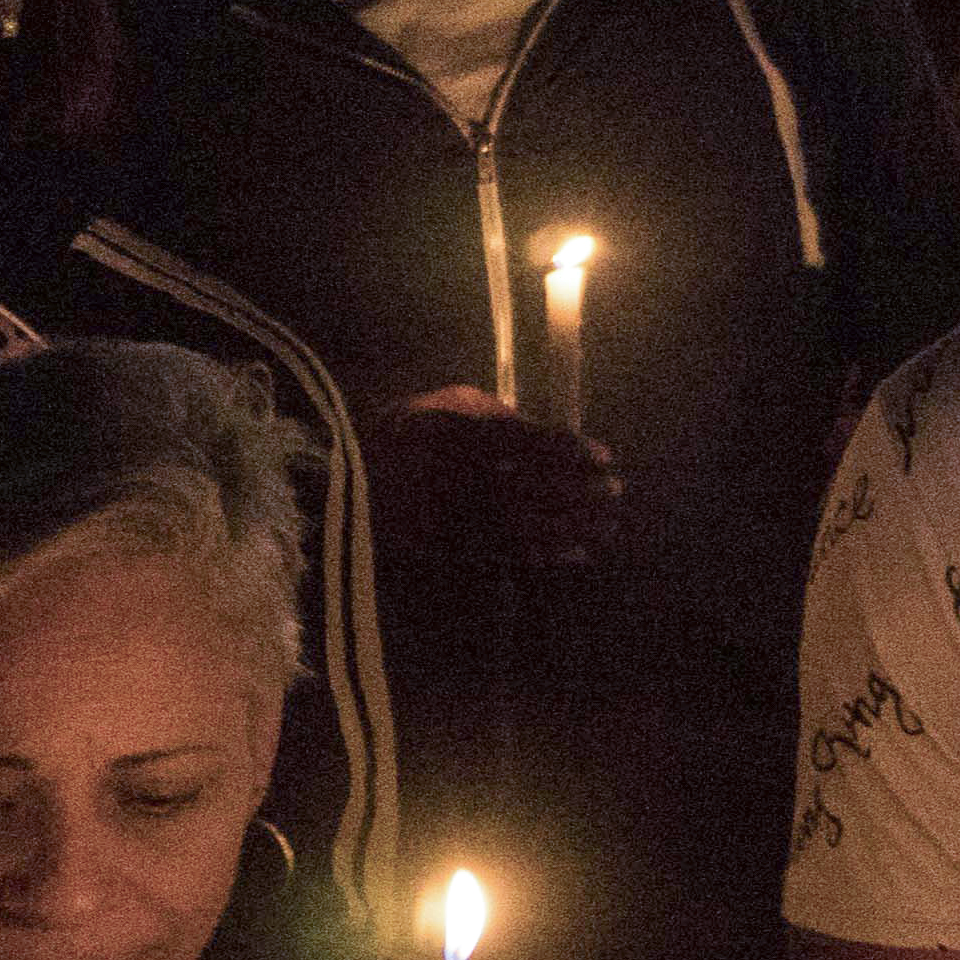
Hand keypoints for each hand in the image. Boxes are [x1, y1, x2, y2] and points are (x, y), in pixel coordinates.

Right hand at [379, 388, 620, 571]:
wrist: (343, 487)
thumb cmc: (399, 435)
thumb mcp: (436, 404)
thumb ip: (487, 411)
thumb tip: (530, 425)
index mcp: (459, 436)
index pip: (530, 443)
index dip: (572, 450)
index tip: (605, 456)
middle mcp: (463, 478)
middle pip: (538, 486)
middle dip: (584, 491)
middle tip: (616, 491)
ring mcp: (459, 518)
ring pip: (530, 525)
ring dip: (577, 527)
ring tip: (610, 527)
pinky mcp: (454, 549)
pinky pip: (508, 554)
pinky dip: (547, 555)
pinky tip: (578, 555)